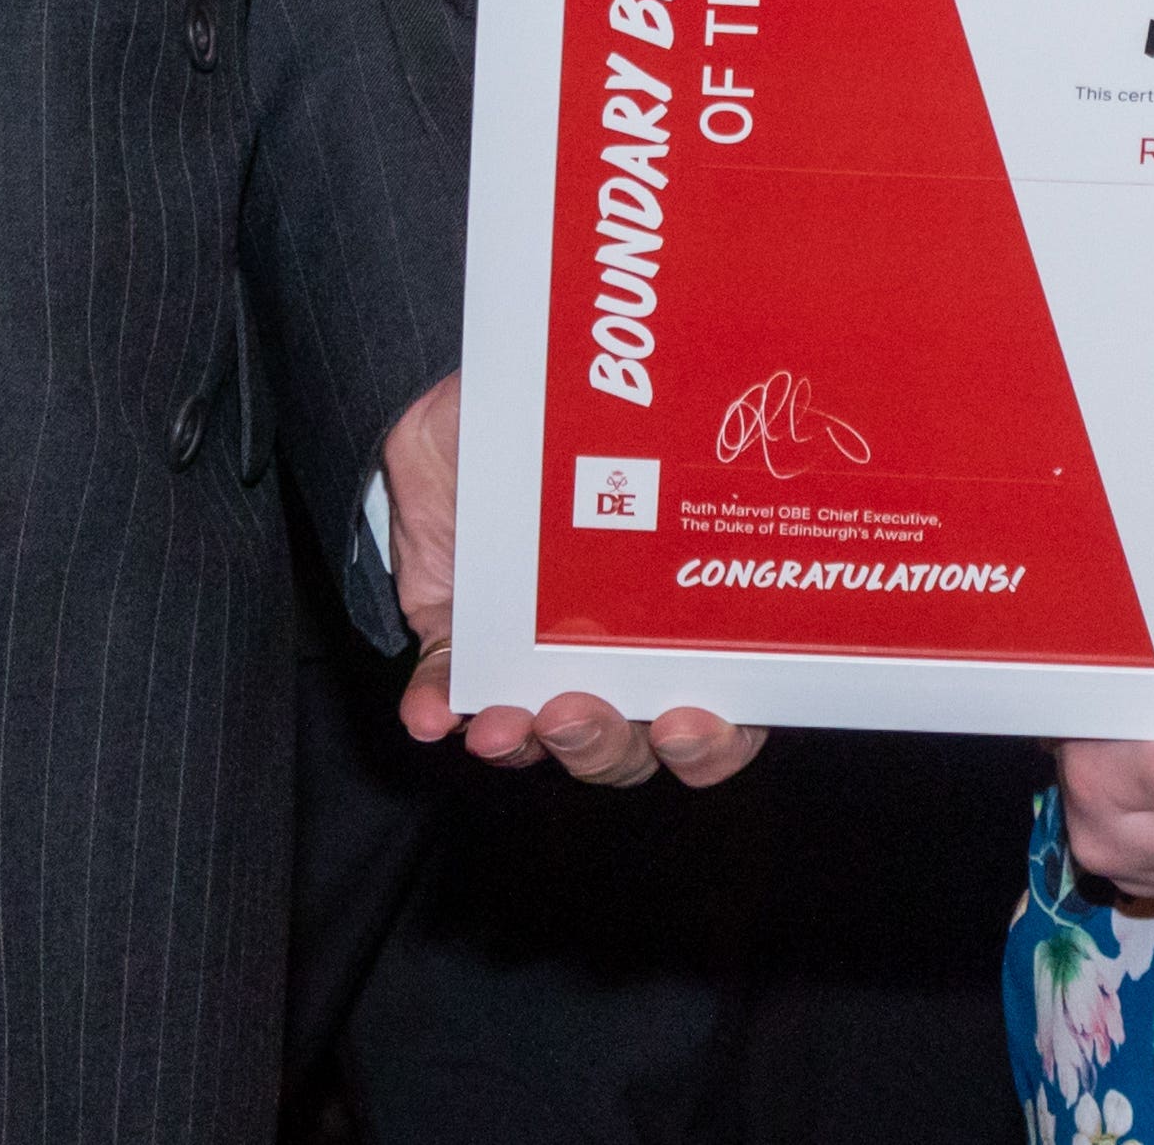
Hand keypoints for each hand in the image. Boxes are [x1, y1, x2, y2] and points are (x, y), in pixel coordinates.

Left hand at [383, 373, 763, 789]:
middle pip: (629, 744)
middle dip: (604, 744)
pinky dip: (438, 709)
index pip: (721, 706)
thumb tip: (677, 409)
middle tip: (573, 712)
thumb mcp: (614, 425)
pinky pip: (447, 695)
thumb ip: (646, 433)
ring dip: (525, 743)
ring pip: (544, 739)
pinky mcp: (458, 648)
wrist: (465, 421)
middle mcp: (610, 653)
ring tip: (501, 725)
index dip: (716, 739)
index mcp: (672, 612)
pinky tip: (432, 714)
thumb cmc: (563, 421)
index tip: (686, 720)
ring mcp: (531, 661)